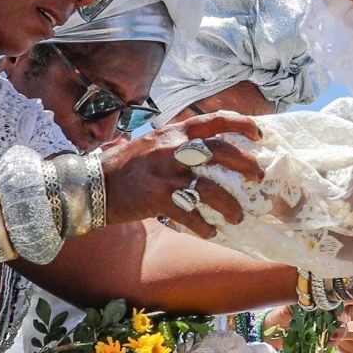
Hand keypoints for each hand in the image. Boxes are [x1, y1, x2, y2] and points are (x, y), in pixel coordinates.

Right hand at [102, 111, 264, 238]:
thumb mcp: (152, 143)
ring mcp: (167, 174)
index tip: (259, 134)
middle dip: (246, 164)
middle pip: (222, 151)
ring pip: (212, 188)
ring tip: (238, 215)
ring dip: (230, 205)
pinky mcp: (159, 198)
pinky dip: (205, 226)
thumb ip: (178, 143)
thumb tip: (209, 150)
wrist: (92, 184)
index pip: (214, 120)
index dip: (241, 124)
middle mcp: (173, 149)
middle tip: (258, 176)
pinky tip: (211, 231)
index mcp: (173, 132)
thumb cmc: (124, 166)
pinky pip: (191, 214)